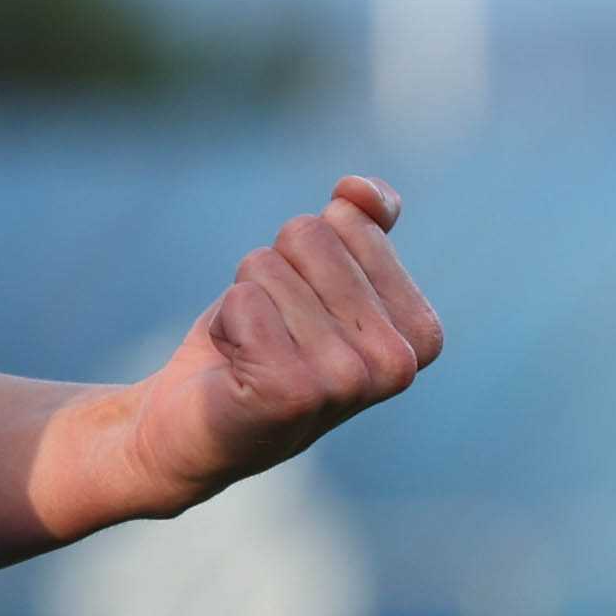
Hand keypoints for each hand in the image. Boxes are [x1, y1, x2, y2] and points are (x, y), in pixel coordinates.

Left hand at [67, 177, 447, 529]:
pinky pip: (241, 303)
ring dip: (243, 301)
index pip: (348, 220)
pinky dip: (223, 325)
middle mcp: (398, 364)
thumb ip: (357, 225)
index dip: (302, 253)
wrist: (194, 424)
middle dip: (270, 273)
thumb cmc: (259, 342)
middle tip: (268, 331)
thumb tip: (360, 190)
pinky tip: (232, 369)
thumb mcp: (312, 275)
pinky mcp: (292, 393)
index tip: (300, 309)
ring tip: (251, 351)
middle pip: (307, 236)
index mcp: (421, 332)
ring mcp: (349, 383)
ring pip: (267, 266)